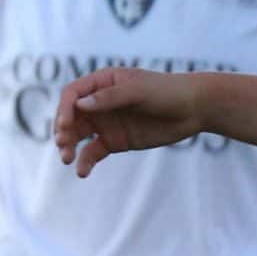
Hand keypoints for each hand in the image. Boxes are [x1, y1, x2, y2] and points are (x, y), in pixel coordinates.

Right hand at [55, 68, 207, 174]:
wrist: (194, 110)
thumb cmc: (166, 92)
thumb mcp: (138, 91)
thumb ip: (109, 98)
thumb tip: (79, 105)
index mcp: (100, 83)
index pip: (73, 94)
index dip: (65, 108)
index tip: (66, 124)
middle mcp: (98, 102)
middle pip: (71, 115)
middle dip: (63, 129)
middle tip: (62, 143)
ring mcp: (106, 122)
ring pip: (78, 135)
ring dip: (69, 145)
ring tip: (66, 159)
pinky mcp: (115, 141)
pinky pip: (94, 151)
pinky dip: (86, 161)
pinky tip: (82, 172)